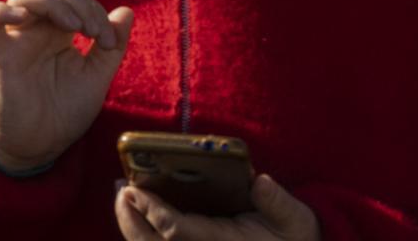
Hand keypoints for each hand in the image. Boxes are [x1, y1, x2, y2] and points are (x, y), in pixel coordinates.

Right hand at [0, 0, 133, 175]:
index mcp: (59, 31)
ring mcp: (16, 38)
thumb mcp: (95, 79)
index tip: (110, 42)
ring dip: (53, 2)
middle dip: (77, 0)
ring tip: (73, 27)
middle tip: (93, 31)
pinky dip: (0, 12)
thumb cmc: (63, 112)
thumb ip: (110, 47)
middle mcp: (37, 29)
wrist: (38, 146)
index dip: (95, 10)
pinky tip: (21, 17)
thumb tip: (126, 11)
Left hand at [115, 173, 321, 240]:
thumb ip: (278, 202)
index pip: (177, 232)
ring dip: (132, 227)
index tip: (134, 190)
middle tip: (122, 192)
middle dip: (131, 220)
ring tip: (125, 199)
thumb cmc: (294, 238)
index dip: (153, 212)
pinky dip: (143, 234)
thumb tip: (259, 182)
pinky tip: (138, 213)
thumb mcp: (295, 220)